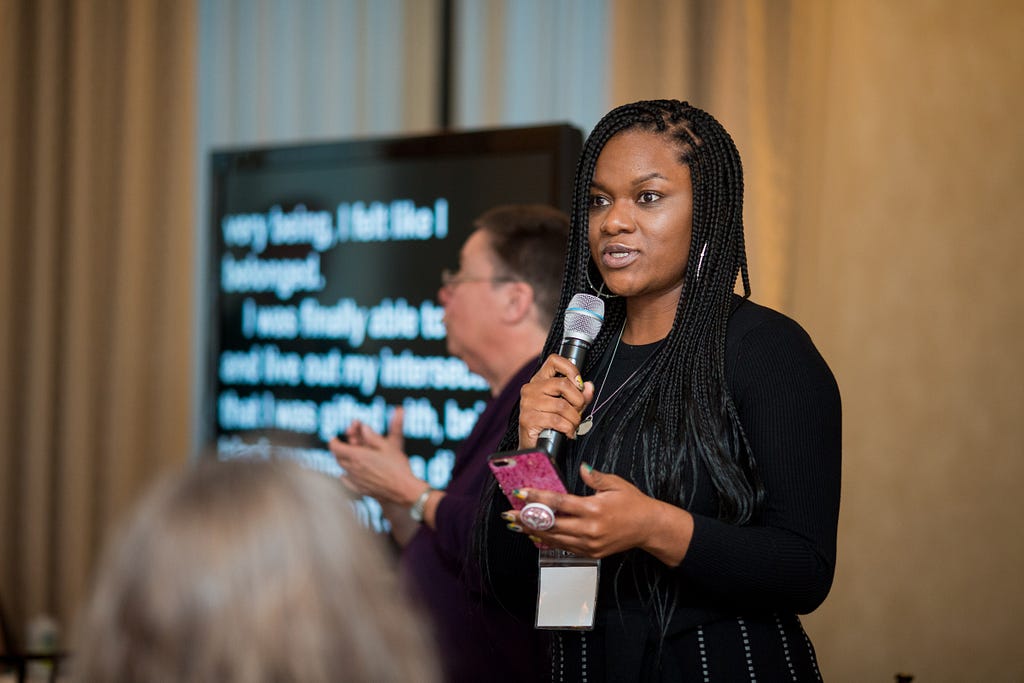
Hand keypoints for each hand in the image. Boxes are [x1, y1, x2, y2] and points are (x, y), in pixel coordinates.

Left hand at [329, 408, 424, 506]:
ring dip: (343, 461)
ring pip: (343, 469)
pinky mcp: (360, 489)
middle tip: (343, 446)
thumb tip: (364, 428)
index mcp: (358, 456)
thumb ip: (372, 437)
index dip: (333, 442)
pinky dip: (345, 475)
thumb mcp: (387, 446)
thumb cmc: (397, 467)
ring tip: (348, 457)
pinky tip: (347, 475)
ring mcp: (356, 481)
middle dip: (339, 450)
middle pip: (338, 458)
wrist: (402, 490)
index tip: (333, 438)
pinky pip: (347, 481)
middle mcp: (353, 469)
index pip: (336, 448)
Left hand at [505, 463, 693, 564]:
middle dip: (527, 518)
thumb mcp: (616, 484)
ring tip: (516, 524)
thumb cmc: (633, 503)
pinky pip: (563, 548)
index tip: (519, 493)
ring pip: (554, 538)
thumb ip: (594, 477)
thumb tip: (581, 468)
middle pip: (550, 524)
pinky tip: (534, 535)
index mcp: (593, 509)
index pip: (558, 503)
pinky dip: (547, 541)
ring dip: (532, 531)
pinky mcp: (590, 553)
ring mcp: (589, 544)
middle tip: (508, 512)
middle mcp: (589, 529)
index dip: (536, 498)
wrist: (649, 528)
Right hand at [518, 353, 594, 447]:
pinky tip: (568, 433)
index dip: (571, 369)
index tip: (579, 383)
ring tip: (573, 425)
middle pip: (562, 384)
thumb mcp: (569, 406)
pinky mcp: (527, 419)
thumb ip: (580, 396)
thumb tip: (588, 386)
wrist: (536, 448)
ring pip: (562, 405)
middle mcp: (531, 388)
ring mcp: (527, 403)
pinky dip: (568, 428)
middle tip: (578, 412)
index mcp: (540, 381)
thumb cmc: (551, 425)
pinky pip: (556, 420)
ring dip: (574, 419)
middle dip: (577, 401)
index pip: (554, 361)